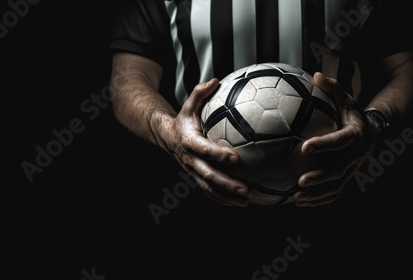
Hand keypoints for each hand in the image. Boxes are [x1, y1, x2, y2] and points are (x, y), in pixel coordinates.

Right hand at [165, 79, 248, 206]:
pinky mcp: (196, 178)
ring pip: (209, 188)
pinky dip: (221, 200)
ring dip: (227, 197)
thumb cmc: (183, 120)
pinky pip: (208, 191)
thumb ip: (200, 93)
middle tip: (245, 190)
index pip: (205, 150)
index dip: (220, 155)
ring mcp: (193, 171)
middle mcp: (190, 160)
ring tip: (246, 201)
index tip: (237, 158)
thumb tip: (215, 79)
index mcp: (190, 141)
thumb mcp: (188, 105)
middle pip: (208, 175)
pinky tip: (238, 203)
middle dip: (227, 184)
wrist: (166, 137)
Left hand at [293, 73, 378, 206]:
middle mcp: (355, 154)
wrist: (372, 131)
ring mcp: (352, 168)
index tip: (304, 146)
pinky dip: (320, 200)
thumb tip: (315, 75)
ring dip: (317, 194)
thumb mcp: (345, 99)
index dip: (324, 145)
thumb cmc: (351, 113)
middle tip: (300, 181)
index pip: (339, 140)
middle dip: (320, 177)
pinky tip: (301, 202)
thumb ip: (332, 88)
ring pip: (337, 186)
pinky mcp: (347, 177)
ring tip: (297, 198)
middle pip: (339, 169)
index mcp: (355, 134)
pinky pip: (335, 192)